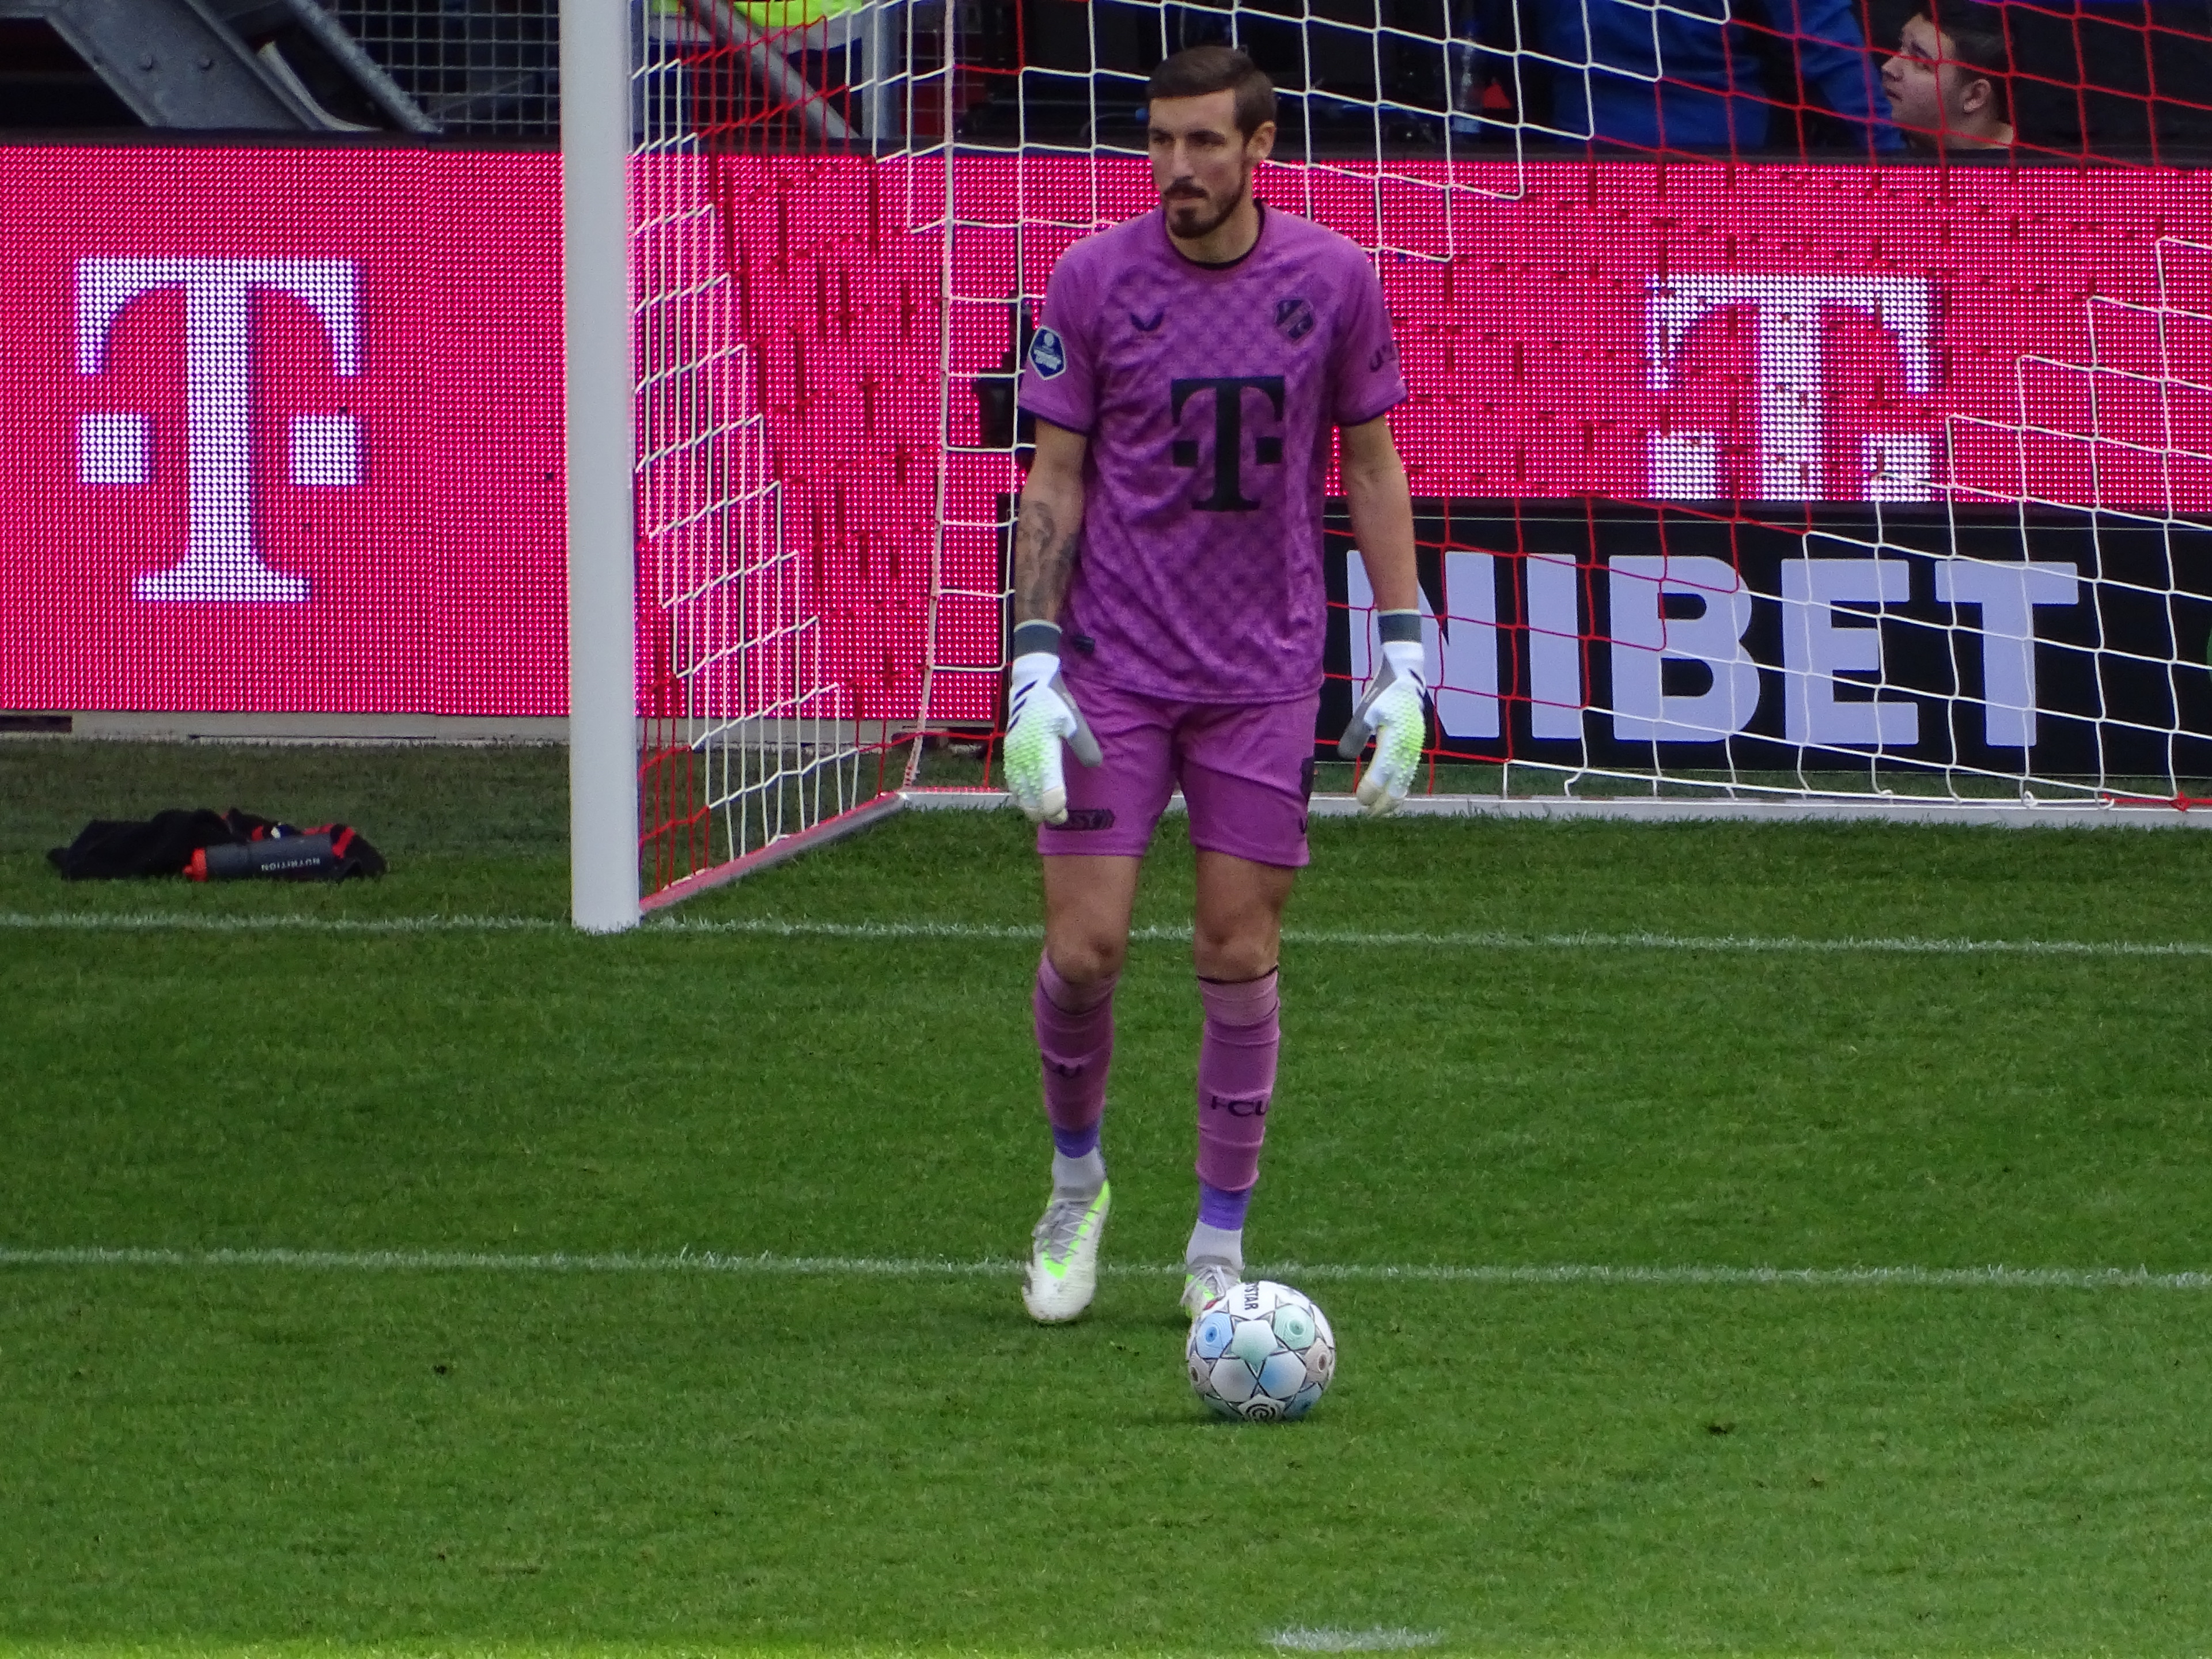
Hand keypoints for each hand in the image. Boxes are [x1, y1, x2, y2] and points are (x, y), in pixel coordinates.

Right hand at [1005, 650, 1101, 824]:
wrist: (1030, 683)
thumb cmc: (1055, 702)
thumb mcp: (1075, 721)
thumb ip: (1084, 745)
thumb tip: (1095, 765)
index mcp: (1042, 753)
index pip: (1048, 793)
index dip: (1056, 808)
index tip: (1064, 813)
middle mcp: (1025, 759)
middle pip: (1031, 800)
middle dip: (1044, 813)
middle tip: (1059, 816)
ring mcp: (1014, 757)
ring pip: (1019, 794)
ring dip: (1031, 806)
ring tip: (1045, 812)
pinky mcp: (1009, 753)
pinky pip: (1012, 782)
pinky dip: (1020, 795)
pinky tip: (1029, 798)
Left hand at [1338, 639, 1426, 815]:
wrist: (1406, 675)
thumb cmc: (1383, 692)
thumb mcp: (1365, 710)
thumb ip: (1355, 734)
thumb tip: (1345, 756)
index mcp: (1396, 739)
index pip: (1383, 772)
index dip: (1372, 789)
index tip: (1359, 800)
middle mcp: (1409, 747)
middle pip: (1399, 783)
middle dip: (1385, 801)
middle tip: (1369, 813)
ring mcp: (1415, 746)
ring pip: (1406, 780)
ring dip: (1393, 797)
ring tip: (1381, 810)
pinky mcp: (1416, 744)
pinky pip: (1410, 772)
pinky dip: (1401, 786)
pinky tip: (1393, 792)